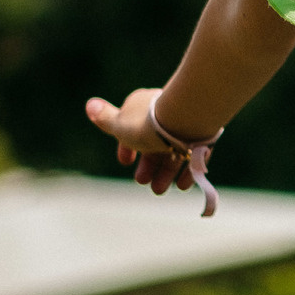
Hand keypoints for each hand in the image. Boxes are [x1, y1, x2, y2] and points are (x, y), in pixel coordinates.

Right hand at [85, 88, 199, 195]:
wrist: (184, 119)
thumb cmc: (147, 124)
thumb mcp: (119, 125)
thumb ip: (104, 119)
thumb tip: (90, 105)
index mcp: (143, 107)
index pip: (133, 127)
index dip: (127, 146)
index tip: (125, 162)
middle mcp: (165, 114)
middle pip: (154, 143)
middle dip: (147, 165)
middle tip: (143, 182)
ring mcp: (185, 124)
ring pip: (174, 151)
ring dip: (165, 173)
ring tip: (160, 190)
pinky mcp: (203, 134)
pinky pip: (194, 154)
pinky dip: (187, 171)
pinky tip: (183, 185)